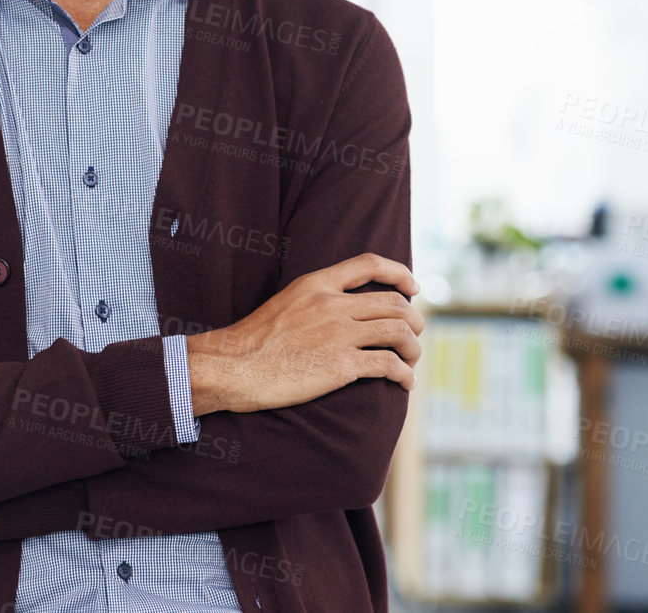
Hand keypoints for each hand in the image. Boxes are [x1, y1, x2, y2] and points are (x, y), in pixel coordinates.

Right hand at [185, 252, 422, 414]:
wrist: (233, 366)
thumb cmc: (254, 341)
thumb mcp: (285, 302)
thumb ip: (315, 299)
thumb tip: (340, 307)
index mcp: (317, 284)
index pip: (370, 264)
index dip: (400, 273)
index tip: (414, 287)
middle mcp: (332, 304)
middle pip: (394, 302)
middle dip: (414, 320)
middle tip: (414, 335)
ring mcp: (338, 334)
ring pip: (399, 332)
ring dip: (413, 348)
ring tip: (411, 361)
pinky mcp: (341, 366)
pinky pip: (389, 365)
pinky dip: (405, 374)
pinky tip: (405, 383)